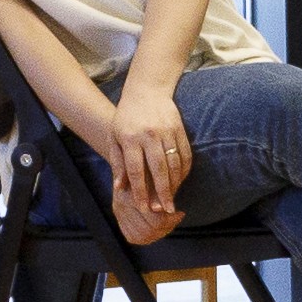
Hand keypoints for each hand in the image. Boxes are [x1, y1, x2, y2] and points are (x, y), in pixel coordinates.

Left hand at [103, 78, 193, 244]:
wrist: (147, 91)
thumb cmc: (126, 118)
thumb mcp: (115, 138)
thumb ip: (118, 163)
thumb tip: (120, 188)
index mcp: (130, 138)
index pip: (136, 170)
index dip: (140, 191)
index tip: (145, 207)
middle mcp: (149, 135)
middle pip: (158, 169)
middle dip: (163, 192)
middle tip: (166, 211)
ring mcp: (166, 131)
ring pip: (174, 163)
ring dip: (175, 184)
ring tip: (173, 199)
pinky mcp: (179, 129)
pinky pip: (185, 154)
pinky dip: (185, 170)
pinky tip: (181, 181)